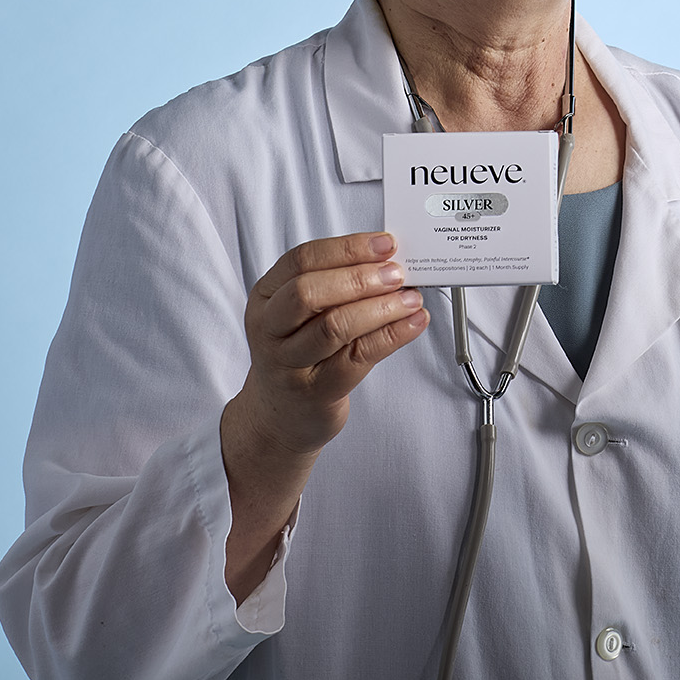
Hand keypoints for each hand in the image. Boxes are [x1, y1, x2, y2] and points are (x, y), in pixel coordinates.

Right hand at [219, 231, 426, 600]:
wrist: (267, 437)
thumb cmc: (296, 364)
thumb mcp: (299, 320)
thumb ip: (334, 287)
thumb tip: (396, 253)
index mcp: (262, 302)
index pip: (300, 260)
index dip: (346, 249)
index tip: (388, 242)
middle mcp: (267, 333)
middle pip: (312, 292)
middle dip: (362, 276)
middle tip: (402, 268)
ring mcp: (287, 369)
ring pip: (334, 326)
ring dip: (382, 306)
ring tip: (415, 296)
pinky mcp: (313, 401)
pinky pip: (356, 362)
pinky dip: (392, 337)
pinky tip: (417, 323)